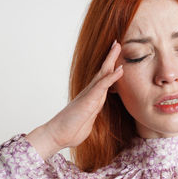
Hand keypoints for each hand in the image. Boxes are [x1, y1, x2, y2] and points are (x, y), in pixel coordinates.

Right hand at [27, 41, 122, 158]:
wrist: (57, 135)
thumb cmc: (71, 129)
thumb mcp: (88, 119)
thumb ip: (93, 112)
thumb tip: (95, 111)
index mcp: (93, 96)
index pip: (104, 78)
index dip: (111, 67)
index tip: (116, 56)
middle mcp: (91, 92)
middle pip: (103, 70)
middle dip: (110, 56)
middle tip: (116, 43)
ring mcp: (90, 95)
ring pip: (103, 73)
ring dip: (111, 59)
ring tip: (116, 46)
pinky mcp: (89, 100)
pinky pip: (102, 86)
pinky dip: (112, 77)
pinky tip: (120, 69)